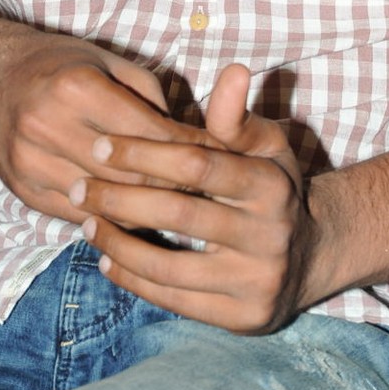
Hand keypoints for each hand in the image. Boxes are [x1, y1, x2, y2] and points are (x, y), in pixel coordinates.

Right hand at [0, 36, 212, 223]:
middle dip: (173, 184)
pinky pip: (79, 217)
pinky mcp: (23, 192)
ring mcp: (30, 163)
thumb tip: (191, 138)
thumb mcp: (110, 61)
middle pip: (129, 175)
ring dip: (145, 208)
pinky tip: (136, 214)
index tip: (217, 158)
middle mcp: (48, 126)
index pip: (148, 134)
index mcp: (76, 88)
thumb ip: (150, 97)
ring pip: (105, 203)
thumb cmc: (62, 65)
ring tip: (180, 207)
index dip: (188, 149)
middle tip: (208, 190)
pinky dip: (111, 218)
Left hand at [70, 63, 317, 332]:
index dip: (145, 153)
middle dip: (119, 200)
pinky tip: (107, 260)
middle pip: (179, 214)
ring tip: (84, 224)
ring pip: (170, 267)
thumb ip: (236, 117)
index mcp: (270, 184)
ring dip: (118, 245)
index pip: (198, 164)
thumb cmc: (273, 188)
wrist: (312, 257)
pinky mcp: (243, 319)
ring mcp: (257, 281)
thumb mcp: (265, 146)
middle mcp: (270, 234)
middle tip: (76, 188)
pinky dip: (134, 282)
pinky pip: (176, 302)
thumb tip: (233, 70)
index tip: (100, 146)